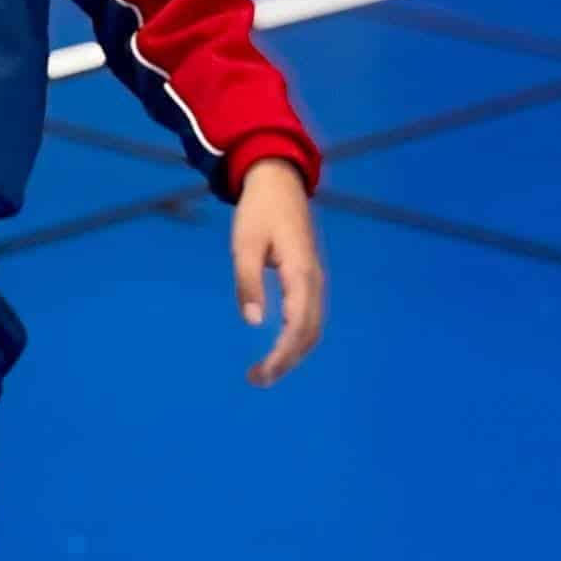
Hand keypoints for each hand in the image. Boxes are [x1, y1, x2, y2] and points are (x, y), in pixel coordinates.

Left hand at [231, 158, 324, 387]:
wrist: (278, 181)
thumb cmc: (259, 210)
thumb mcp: (245, 244)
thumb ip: (248, 282)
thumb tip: (253, 323)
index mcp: (301, 274)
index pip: (298, 328)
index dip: (282, 355)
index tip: (262, 373)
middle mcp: (314, 281)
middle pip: (309, 334)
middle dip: (286, 361)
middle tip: (257, 379)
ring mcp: (315, 279)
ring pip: (312, 327)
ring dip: (292, 351)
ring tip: (264, 369)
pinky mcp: (308, 277)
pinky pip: (308, 315)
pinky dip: (296, 337)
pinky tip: (277, 345)